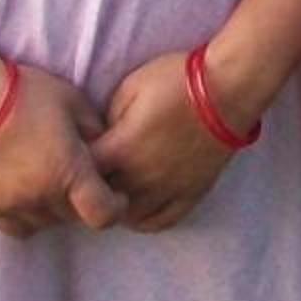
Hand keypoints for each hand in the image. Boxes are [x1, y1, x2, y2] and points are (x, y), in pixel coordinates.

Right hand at [0, 58, 127, 237]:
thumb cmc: (26, 93)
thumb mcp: (73, 102)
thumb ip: (95, 130)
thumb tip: (105, 149)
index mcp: (68, 171)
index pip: (102, 215)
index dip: (115, 207)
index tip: (115, 194)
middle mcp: (41, 195)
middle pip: (75, 217)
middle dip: (84, 200)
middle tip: (80, 176)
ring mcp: (13, 204)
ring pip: (47, 223)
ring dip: (55, 209)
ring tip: (51, 180)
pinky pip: (17, 227)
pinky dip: (28, 216)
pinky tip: (28, 192)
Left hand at [90, 49, 249, 233]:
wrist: (228, 87)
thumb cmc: (178, 79)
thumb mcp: (130, 85)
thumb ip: (108, 116)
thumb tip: (103, 136)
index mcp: (122, 148)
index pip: (80, 173)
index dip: (72, 166)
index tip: (74, 158)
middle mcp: (141, 177)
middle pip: (102, 199)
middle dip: (92, 188)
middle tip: (91, 175)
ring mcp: (167, 190)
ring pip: (128, 218)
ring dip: (116, 206)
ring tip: (114, 191)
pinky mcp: (190, 194)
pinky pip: (160, 222)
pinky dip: (143, 219)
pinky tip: (138, 204)